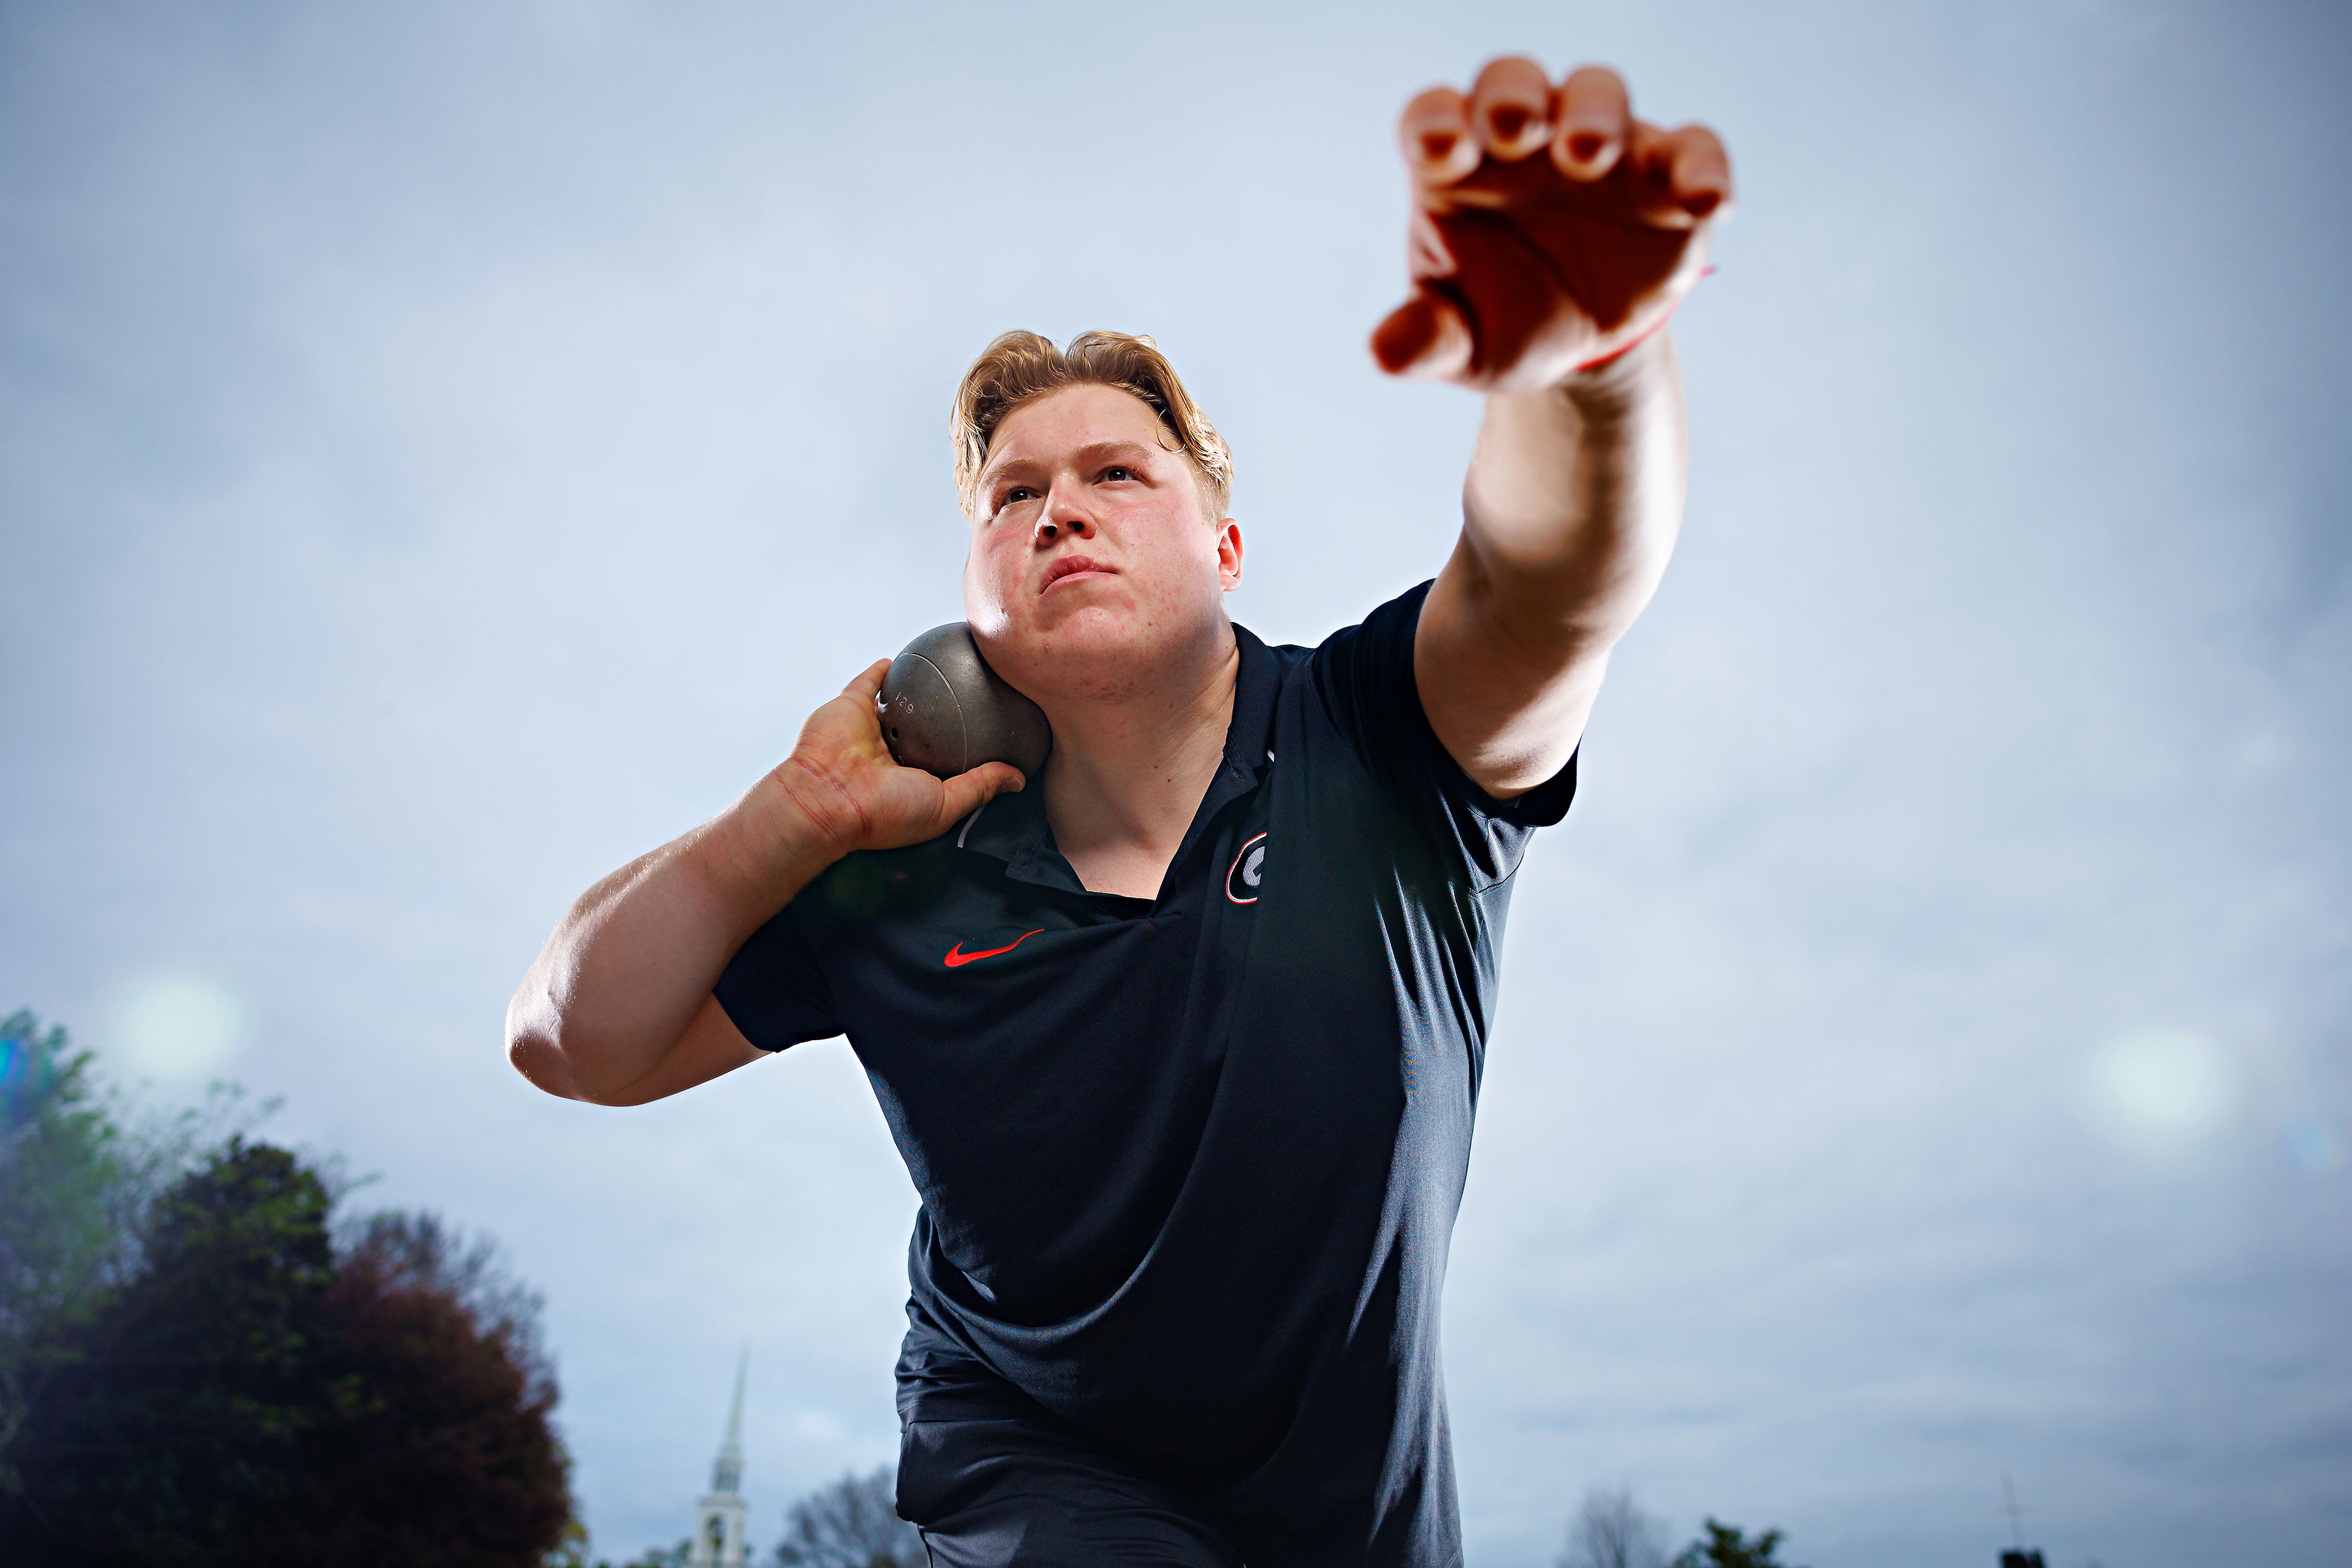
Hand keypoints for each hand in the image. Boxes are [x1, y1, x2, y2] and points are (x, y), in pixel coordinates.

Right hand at [767, 661, 1023, 858]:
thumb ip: (980, 787)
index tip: (994, 734)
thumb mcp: (945, 805)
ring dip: (917, 691)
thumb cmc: (885, 811)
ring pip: (899, 705)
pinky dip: (883, 670)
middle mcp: (891, 756)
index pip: (945, 762)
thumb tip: (1019, 778)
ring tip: (944, 675)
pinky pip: (869, 682)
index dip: (967, 749)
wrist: (827, 797)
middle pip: (925, 732)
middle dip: (945, 718)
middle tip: (975, 697)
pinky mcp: (850, 707)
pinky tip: (902, 659)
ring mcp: (869, 731)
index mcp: (911, 781)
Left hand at [1371, 59, 1730, 392]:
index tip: (1437, 151)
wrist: (1577, 348)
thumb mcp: (1459, 345)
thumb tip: (1383, 354)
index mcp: (1457, 168)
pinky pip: (1692, 149)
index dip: (1433, 122)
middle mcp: (1525, 141)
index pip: (1433, 118)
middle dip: (1512, 96)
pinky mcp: (1668, 176)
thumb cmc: (1503, 324)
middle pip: (1513, 83)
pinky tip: (1706, 202)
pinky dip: (1702, 167)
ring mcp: (1600, 149)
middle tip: (1513, 127)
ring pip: (1598, 94)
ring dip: (1593, 115)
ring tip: (1588, 158)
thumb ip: (1425, 340)